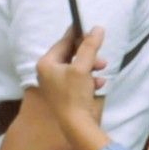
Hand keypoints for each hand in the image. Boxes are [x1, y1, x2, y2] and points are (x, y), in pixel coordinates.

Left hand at [32, 25, 109, 149]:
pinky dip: (90, 80)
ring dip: (92, 67)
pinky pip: (80, 79)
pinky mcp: (66, 92)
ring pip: (78, 67)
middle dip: (89, 55)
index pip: (62, 43)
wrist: (76, 123)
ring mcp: (56, 83)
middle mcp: (47, 72)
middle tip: (101, 56)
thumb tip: (97, 28)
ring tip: (102, 69)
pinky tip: (99, 84)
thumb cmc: (74, 94)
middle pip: (71, 55)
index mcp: (46, 64)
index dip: (77, 35)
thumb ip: (89, 47)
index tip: (88, 26)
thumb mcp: (83, 67)